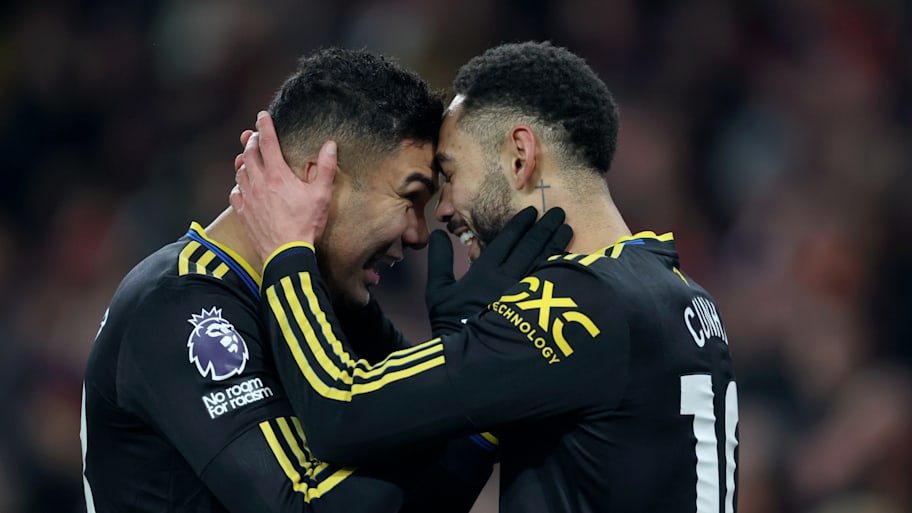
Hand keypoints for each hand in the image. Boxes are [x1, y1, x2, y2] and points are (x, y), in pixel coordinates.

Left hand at [230, 111, 336, 263]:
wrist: (286, 253)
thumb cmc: (306, 225)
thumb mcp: (322, 195)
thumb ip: (325, 168)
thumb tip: (330, 145)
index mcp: (278, 174)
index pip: (268, 142)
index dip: (265, 126)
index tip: (261, 115)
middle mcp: (259, 182)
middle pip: (250, 154)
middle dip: (251, 141)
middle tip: (253, 135)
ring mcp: (248, 198)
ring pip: (240, 172)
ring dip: (243, 161)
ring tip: (246, 157)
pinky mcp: (243, 213)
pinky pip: (235, 194)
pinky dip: (239, 185)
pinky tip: (242, 187)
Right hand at [425, 206, 571, 336]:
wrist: (467, 361)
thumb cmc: (450, 324)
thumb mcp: (438, 291)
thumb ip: (440, 260)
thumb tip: (439, 234)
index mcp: (484, 273)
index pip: (507, 240)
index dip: (520, 224)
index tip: (531, 211)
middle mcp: (508, 281)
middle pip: (531, 247)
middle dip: (545, 227)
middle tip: (558, 213)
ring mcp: (524, 298)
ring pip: (544, 264)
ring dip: (556, 245)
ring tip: (567, 230)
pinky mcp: (535, 314)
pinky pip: (551, 287)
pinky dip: (561, 271)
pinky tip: (570, 261)